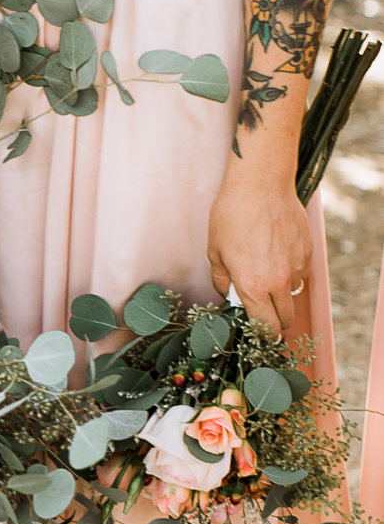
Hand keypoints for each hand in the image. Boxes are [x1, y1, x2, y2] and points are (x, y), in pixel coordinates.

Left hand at [207, 167, 311, 331]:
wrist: (260, 188)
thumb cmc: (232, 217)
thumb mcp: (215, 253)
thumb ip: (223, 281)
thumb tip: (229, 295)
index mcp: (254, 286)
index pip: (266, 326)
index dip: (262, 335)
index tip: (257, 333)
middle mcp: (280, 281)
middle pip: (285, 319)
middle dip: (274, 322)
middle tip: (261, 312)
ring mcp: (297, 267)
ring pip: (294, 295)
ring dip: (282, 295)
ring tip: (264, 275)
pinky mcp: (308, 252)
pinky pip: (301, 273)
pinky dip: (290, 273)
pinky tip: (275, 256)